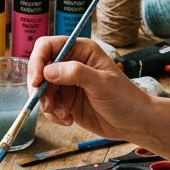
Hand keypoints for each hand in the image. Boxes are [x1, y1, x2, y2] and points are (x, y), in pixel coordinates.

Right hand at [28, 35, 153, 139]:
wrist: (134, 123)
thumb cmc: (124, 98)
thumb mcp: (102, 83)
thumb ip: (76, 73)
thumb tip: (48, 71)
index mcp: (80, 50)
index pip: (47, 46)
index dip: (37, 62)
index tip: (36, 82)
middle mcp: (70, 63)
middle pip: (39, 69)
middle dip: (40, 89)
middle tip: (48, 105)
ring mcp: (66, 83)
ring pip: (41, 90)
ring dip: (47, 104)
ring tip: (64, 115)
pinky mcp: (65, 101)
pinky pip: (47, 105)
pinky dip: (53, 114)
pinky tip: (68, 119)